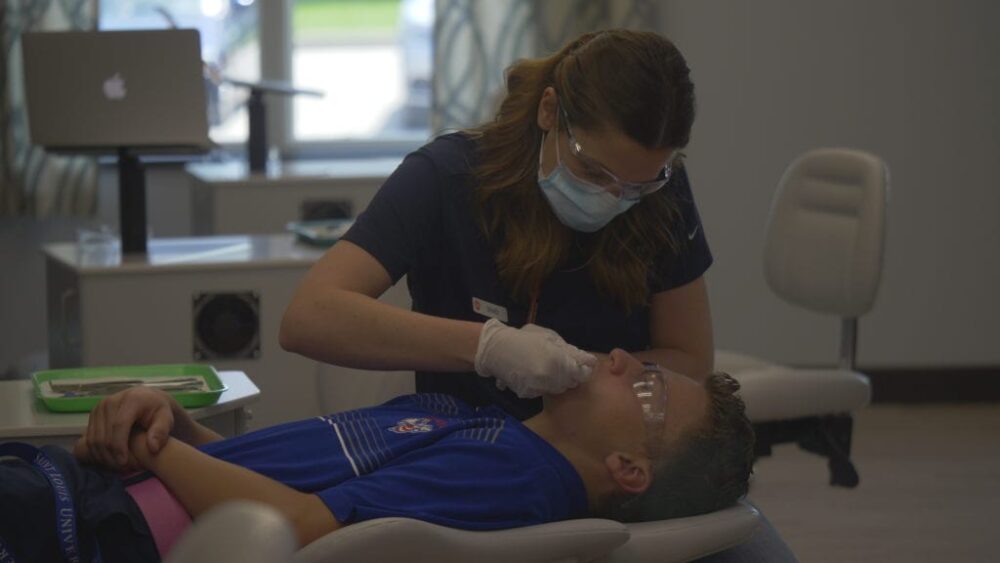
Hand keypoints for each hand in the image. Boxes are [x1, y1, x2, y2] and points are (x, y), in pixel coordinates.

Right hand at [73, 386, 184, 470]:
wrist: (147, 400)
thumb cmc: (158, 412)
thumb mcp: (166, 419)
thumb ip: (161, 432)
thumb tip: (153, 448)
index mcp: (130, 399)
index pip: (119, 425)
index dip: (119, 446)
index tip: (124, 463)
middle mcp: (111, 401)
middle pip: (103, 434)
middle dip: (110, 455)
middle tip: (122, 468)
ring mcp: (99, 408)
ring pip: (93, 439)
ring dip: (103, 456)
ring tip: (117, 466)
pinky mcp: (93, 415)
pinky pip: (89, 439)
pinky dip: (97, 452)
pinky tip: (110, 460)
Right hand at [474, 319, 595, 397]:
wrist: (496, 349)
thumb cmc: (524, 338)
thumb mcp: (549, 338)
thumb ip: (570, 350)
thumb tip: (588, 361)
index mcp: (558, 361)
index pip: (582, 374)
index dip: (583, 369)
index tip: (581, 364)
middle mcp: (550, 378)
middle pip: (571, 383)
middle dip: (570, 374)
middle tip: (560, 363)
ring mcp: (538, 388)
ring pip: (558, 389)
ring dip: (558, 380)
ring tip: (546, 367)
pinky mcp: (528, 394)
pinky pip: (543, 391)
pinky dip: (543, 385)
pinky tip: (534, 373)